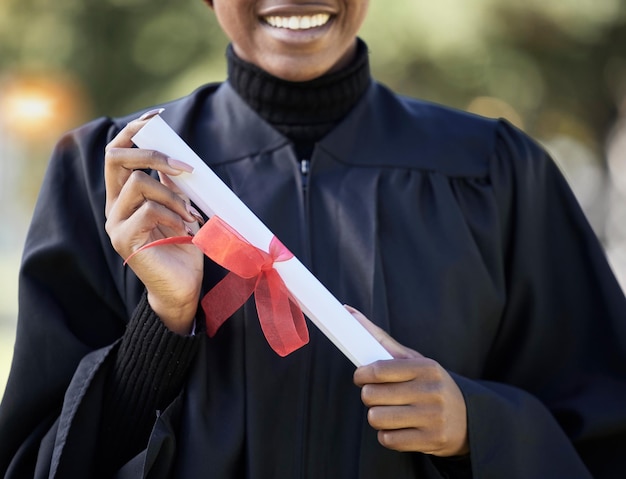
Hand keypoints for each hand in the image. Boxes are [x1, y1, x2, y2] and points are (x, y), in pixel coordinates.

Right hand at [104, 110, 203, 333]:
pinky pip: (148, 210)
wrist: (184, 288)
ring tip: (192, 216)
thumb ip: (169, 185)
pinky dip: (174, 215)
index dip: (134, 130)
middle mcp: (114, 206)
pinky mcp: (124, 239)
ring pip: (139, 183)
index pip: (118, 152)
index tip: (157, 116)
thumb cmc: (184, 248)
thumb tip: (173, 156)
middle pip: (116, 157)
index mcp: (125, 196)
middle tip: (186, 168)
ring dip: (174, 195)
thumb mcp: (179, 208)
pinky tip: (186, 231)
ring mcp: (116, 223)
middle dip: (153, 153)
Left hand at [349, 306, 468, 456]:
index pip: (378, 370)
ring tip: (390, 412)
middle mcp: (431, 391)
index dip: (361, 375)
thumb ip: (380, 338)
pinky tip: (399, 427)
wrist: (468, 419)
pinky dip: (387, 435)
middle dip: (369, 396)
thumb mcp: (413, 360)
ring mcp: (432, 418)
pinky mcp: (430, 441)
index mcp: (426, 367)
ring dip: (377, 417)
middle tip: (379, 395)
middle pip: (372, 396)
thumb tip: (348, 312)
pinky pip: (387, 440)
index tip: (361, 377)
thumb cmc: (430, 384)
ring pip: (376, 419)